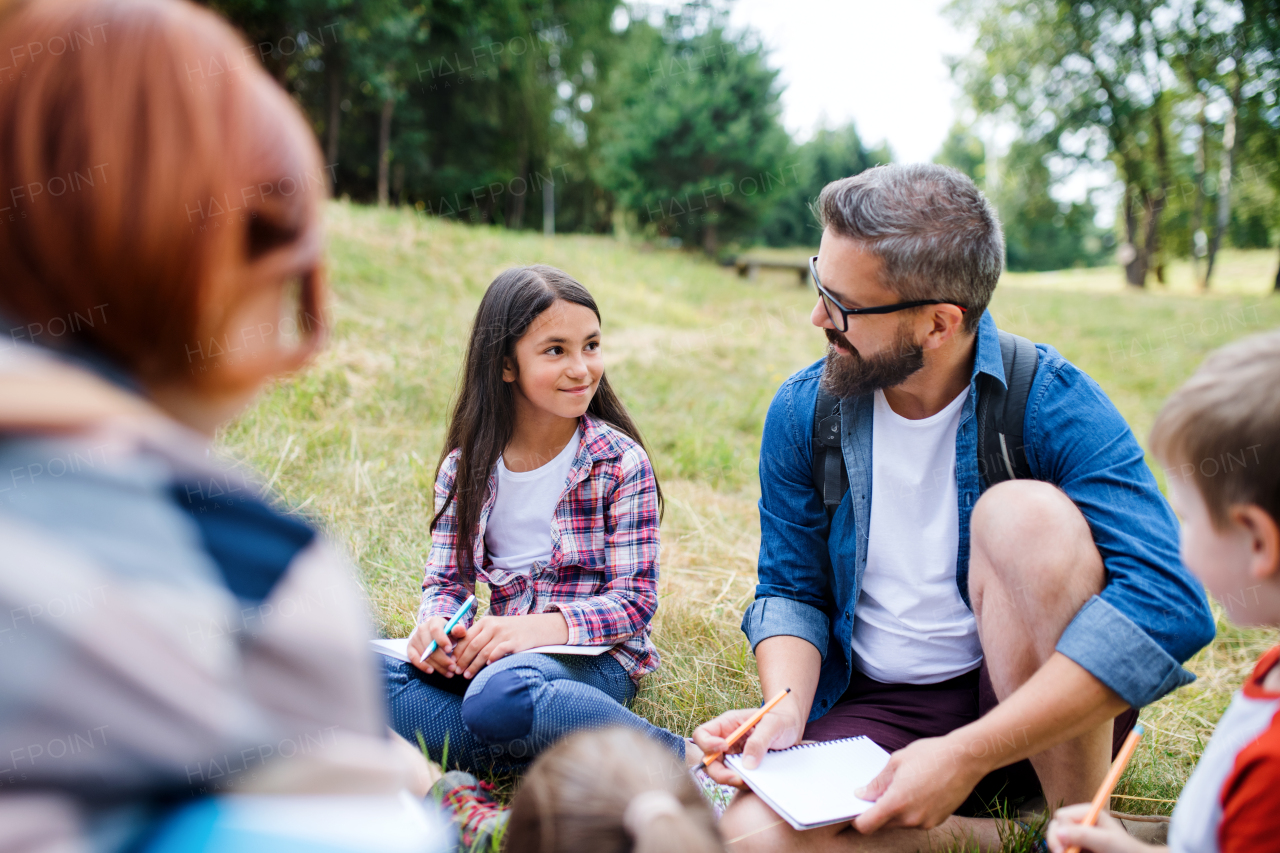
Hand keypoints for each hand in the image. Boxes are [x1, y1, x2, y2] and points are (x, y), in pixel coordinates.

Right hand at [407, 617, 466, 675]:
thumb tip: (459, 630)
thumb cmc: (448, 633)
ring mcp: (415, 638)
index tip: (449, 650)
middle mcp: (422, 628)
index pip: (435, 630)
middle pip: (429, 645)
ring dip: (437, 665)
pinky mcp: (410, 647)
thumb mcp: (455, 631)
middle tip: (453, 668)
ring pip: (424, 654)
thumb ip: (459, 631)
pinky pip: (413, 658)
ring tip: (448, 672)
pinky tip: (431, 671)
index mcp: (434, 622)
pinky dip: (422, 666)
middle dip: (442, 659)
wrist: (435, 634)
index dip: (442, 640)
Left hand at [451, 613, 568, 677]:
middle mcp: (493, 626)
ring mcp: (504, 634)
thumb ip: (478, 637)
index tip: (451, 663)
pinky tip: (488, 666)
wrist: (535, 627)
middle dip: (463, 661)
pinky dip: (492, 658)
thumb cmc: (510, 631)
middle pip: (473, 646)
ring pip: (484, 652)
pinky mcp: (514, 642)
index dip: (457, 652)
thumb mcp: (493, 628)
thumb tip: (459, 654)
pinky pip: (500, 651)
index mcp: (484, 622)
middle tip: (457, 672)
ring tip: (468, 675)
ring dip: (474, 665)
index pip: (466, 638)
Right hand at [691, 704, 804, 787]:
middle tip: (736, 778)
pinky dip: (743, 784)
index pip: (702, 734)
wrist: (793, 731)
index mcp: (727, 724)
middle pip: (707, 760)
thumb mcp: (773, 725)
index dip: (708, 744)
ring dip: (731, 780)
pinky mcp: (742, 768)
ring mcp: (733, 756)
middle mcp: (725, 741)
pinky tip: (756, 781)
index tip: (724, 748)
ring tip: (750, 781)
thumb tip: (747, 764)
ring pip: (719, 773)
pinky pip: (735, 780)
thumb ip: (759, 741)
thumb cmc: (781, 721)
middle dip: (718, 772)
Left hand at [852, 732, 987, 833]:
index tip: (856, 809)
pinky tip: (917, 790)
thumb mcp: (897, 762)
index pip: (867, 825)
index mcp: (896, 802)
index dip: (857, 819)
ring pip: (899, 823)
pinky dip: (910, 810)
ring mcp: (925, 822)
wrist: (966, 759)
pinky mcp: (937, 821)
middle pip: (882, 825)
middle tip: (877, 792)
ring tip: (902, 786)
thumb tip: (862, 795)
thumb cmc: (930, 755)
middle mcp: (910, 818)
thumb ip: (877, 782)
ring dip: (895, 811)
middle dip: (876, 812)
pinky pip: (915, 820)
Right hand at [1047, 803, 1158, 852]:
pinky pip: (1064, 848)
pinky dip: (1066, 852)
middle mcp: (1079, 821)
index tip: (1063, 849)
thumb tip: (1058, 832)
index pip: (1061, 817)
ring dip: (1062, 849)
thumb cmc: (1125, 849)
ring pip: (1057, 839)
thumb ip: (1083, 835)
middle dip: (1057, 842)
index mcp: (1086, 812)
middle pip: (1055, 827)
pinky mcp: (1077, 846)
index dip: (1060, 832)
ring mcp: (1077, 834)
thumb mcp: (1105, 841)